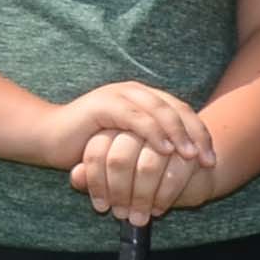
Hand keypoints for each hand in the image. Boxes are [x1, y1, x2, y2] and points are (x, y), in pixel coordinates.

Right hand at [38, 80, 217, 223]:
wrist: (48, 139)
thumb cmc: (89, 148)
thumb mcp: (129, 149)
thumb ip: (154, 149)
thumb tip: (188, 166)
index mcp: (146, 100)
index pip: (182, 113)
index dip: (200, 135)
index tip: (212, 160)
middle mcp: (136, 92)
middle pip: (177, 110)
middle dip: (195, 135)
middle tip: (207, 159)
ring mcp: (120, 95)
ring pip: (160, 111)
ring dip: (178, 134)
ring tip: (190, 156)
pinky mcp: (105, 104)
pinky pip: (135, 118)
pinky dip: (153, 133)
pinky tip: (165, 150)